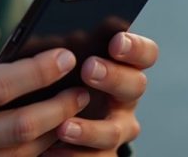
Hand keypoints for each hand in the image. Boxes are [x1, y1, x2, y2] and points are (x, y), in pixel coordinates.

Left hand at [49, 32, 159, 154]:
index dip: (136, 47)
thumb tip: (51, 43)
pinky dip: (75, 155)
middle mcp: (124, 99)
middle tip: (90, 69)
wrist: (44, 117)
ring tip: (64, 126)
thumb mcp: (60, 61)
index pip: (144, 54)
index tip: (116, 42)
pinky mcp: (102, 154)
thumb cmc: (56, 80)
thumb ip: (63, 50)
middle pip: (135, 86)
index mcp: (121, 68)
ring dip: (90, 129)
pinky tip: (53, 150)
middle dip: (114, 77)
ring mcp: (116, 129)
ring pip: (114, 131)